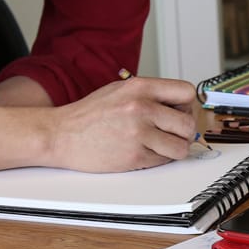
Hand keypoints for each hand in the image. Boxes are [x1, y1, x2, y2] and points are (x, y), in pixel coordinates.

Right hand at [44, 76, 199, 171]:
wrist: (60, 134)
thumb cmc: (89, 114)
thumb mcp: (119, 90)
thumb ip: (149, 93)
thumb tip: (179, 105)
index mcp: (140, 87)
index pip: (187, 92)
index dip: (187, 105)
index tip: (180, 112)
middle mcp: (141, 107)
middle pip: (188, 123)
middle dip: (184, 131)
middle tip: (172, 134)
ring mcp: (138, 133)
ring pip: (180, 147)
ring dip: (174, 149)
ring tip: (160, 145)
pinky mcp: (134, 156)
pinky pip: (163, 161)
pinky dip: (158, 159)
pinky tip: (144, 152)